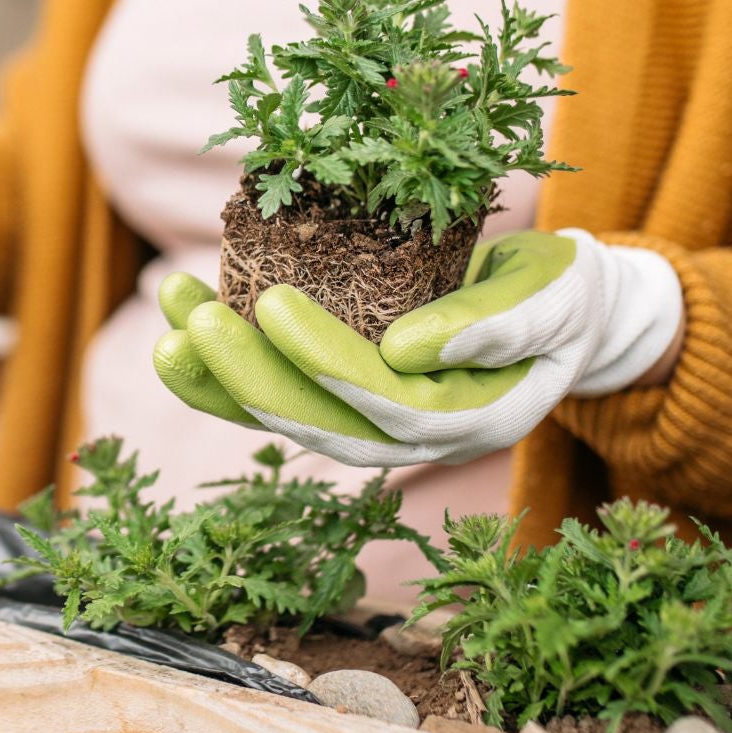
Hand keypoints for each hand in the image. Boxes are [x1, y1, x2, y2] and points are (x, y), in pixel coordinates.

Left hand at [152, 229, 683, 466]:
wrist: (563, 309)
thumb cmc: (563, 294)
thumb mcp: (553, 296)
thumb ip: (495, 326)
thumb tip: (410, 349)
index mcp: (474, 420)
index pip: (388, 404)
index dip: (327, 361)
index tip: (274, 304)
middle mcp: (416, 438)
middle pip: (320, 423)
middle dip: (249, 375)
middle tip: (194, 320)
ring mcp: (376, 426)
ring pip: (287, 416)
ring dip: (219, 376)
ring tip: (168, 323)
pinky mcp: (345, 401)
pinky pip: (277, 395)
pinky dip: (223, 370)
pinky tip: (177, 330)